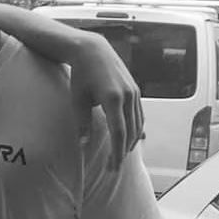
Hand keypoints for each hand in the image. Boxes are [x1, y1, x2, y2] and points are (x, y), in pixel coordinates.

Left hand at [69, 33, 143, 169]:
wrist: (93, 51)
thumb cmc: (81, 76)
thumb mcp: (78, 100)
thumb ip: (82, 123)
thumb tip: (82, 145)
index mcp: (113, 99)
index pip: (119, 133)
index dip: (116, 152)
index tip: (112, 167)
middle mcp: (128, 96)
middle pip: (131, 131)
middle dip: (123, 151)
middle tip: (114, 167)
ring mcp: (135, 92)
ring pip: (138, 124)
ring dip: (131, 142)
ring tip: (120, 156)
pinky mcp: (136, 91)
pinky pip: (140, 115)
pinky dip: (136, 129)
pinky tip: (130, 139)